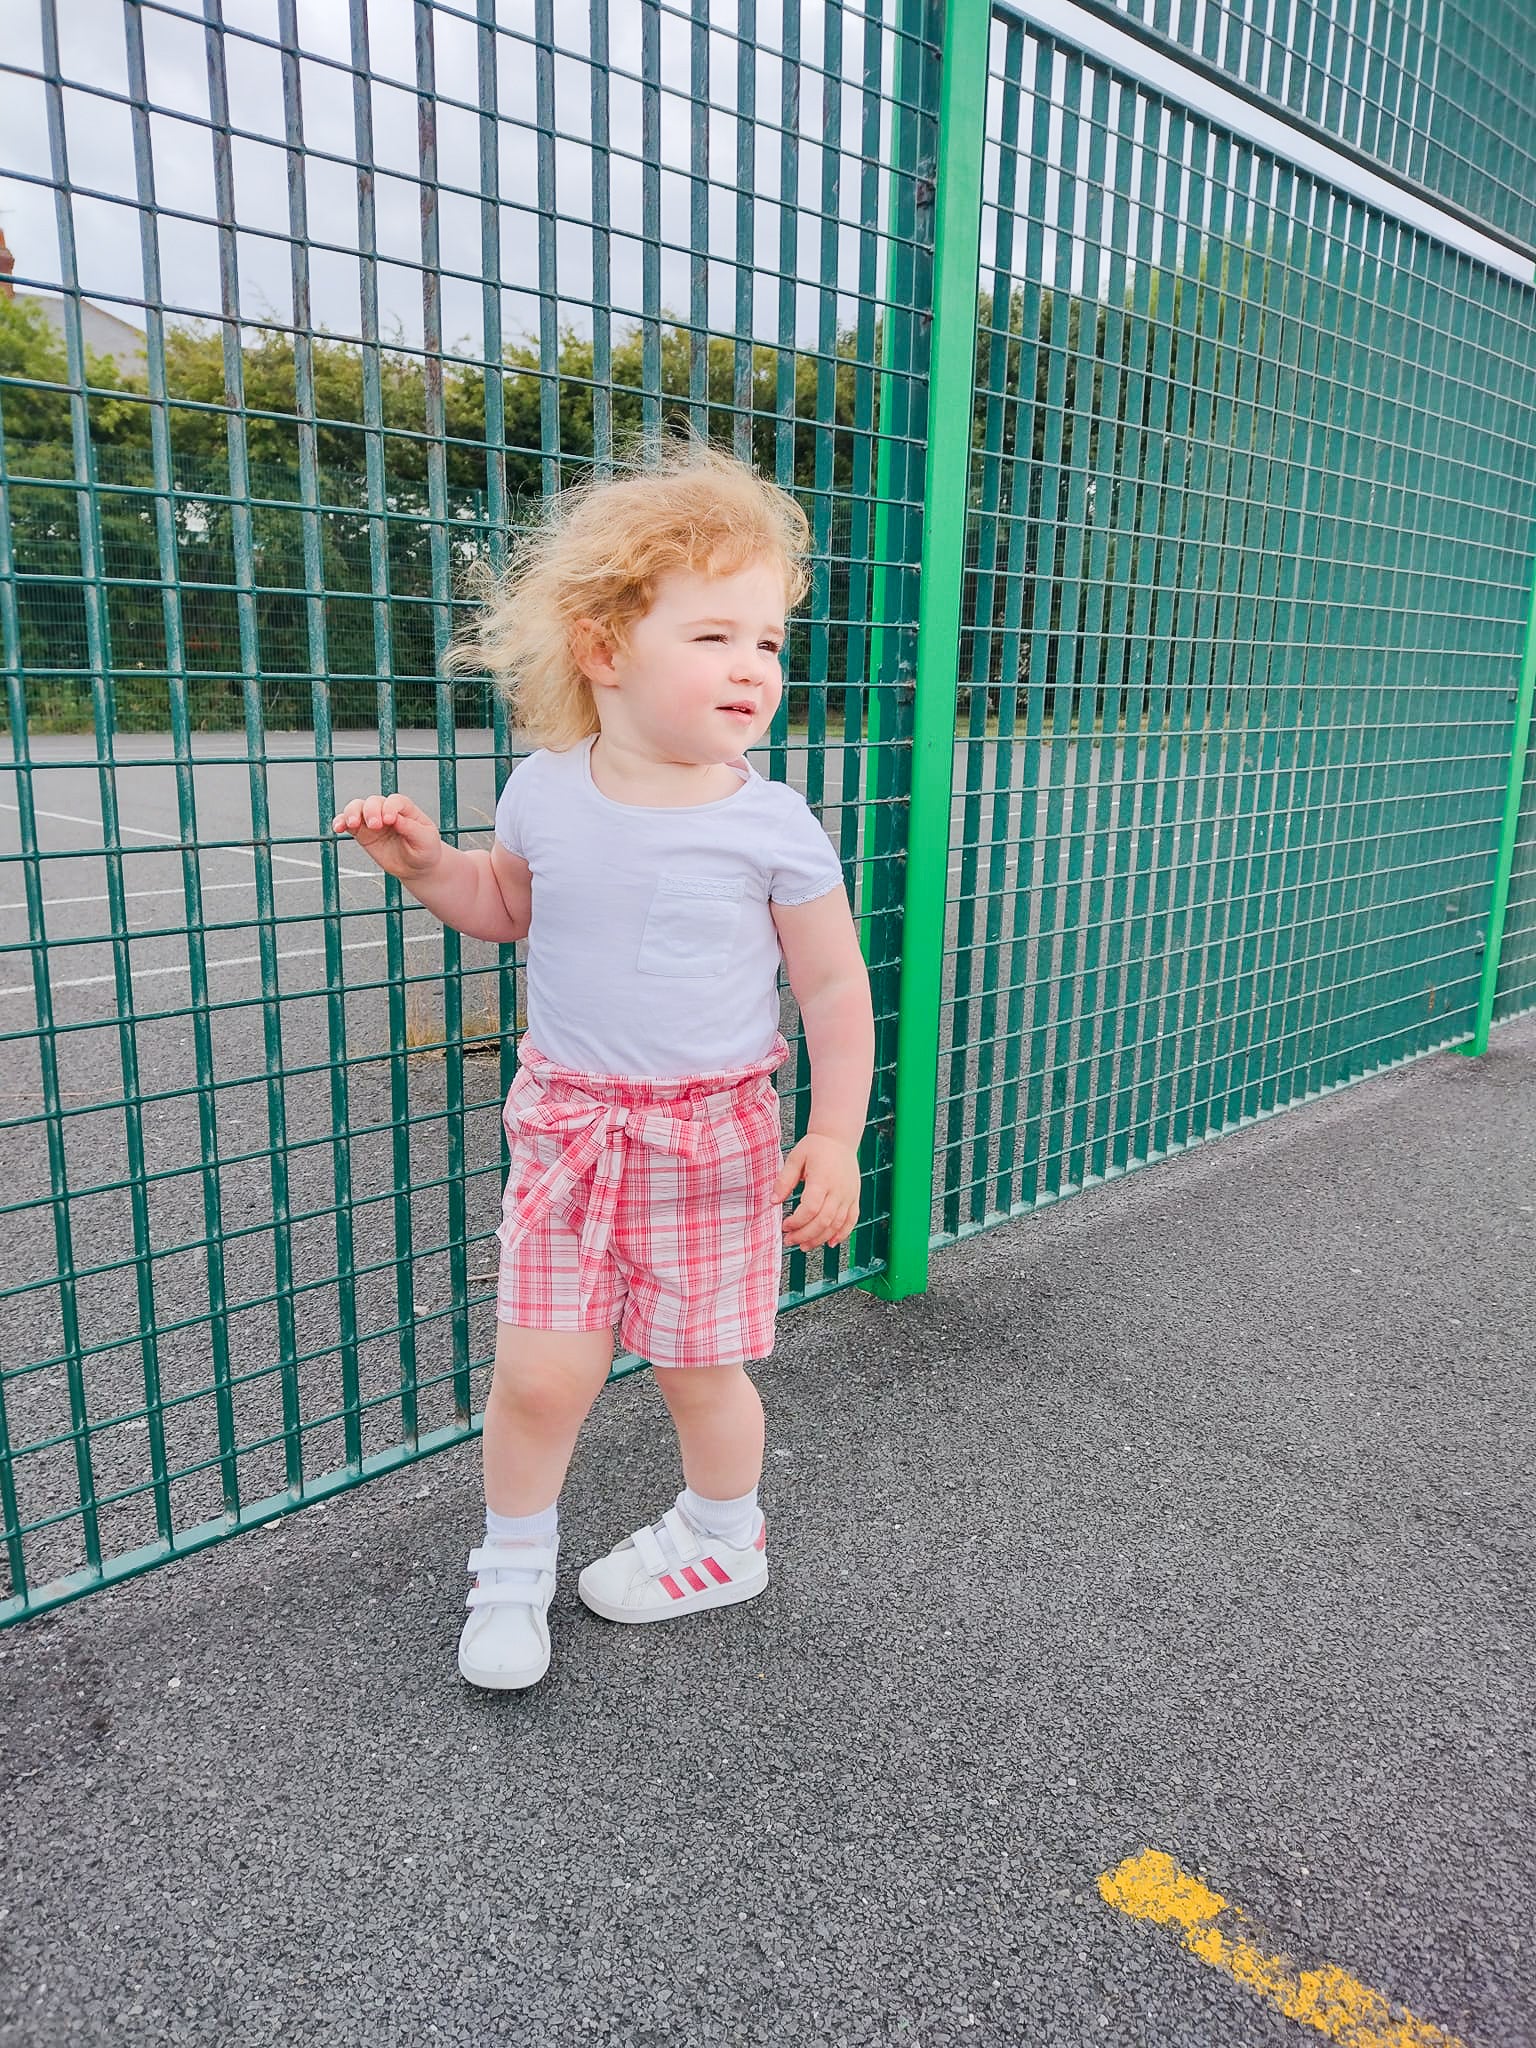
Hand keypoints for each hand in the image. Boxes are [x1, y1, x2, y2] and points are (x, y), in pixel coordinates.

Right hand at [331, 793, 442, 880]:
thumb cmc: (425, 850)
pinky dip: (340, 822)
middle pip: (373, 801)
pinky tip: (338, 828)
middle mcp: (387, 811)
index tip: (389, 820)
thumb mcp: (425, 840)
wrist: (417, 867)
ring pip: (357, 808)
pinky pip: (347, 823)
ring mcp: (373, 821)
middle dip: (371, 811)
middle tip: (375, 825)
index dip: (389, 808)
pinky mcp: (362, 833)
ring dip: (352, 813)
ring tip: (353, 824)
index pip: (394, 801)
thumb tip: (395, 819)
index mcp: (405, 809)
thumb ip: (410, 828)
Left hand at [773, 1135, 860, 1249]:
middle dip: (805, 1235)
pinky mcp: (854, 1198)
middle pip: (823, 1221)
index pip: (810, 1208)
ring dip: (820, 1239)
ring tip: (804, 1245)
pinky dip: (842, 1234)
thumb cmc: (816, 1147)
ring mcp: (849, 1195)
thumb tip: (773, 1201)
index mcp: (822, 1179)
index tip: (785, 1225)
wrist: (839, 1138)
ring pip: (837, 1224)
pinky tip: (830, 1243)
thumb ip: (784, 1180)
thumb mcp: (795, 1158)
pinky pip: (851, 1220)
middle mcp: (838, 1190)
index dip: (797, 1222)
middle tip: (790, 1240)